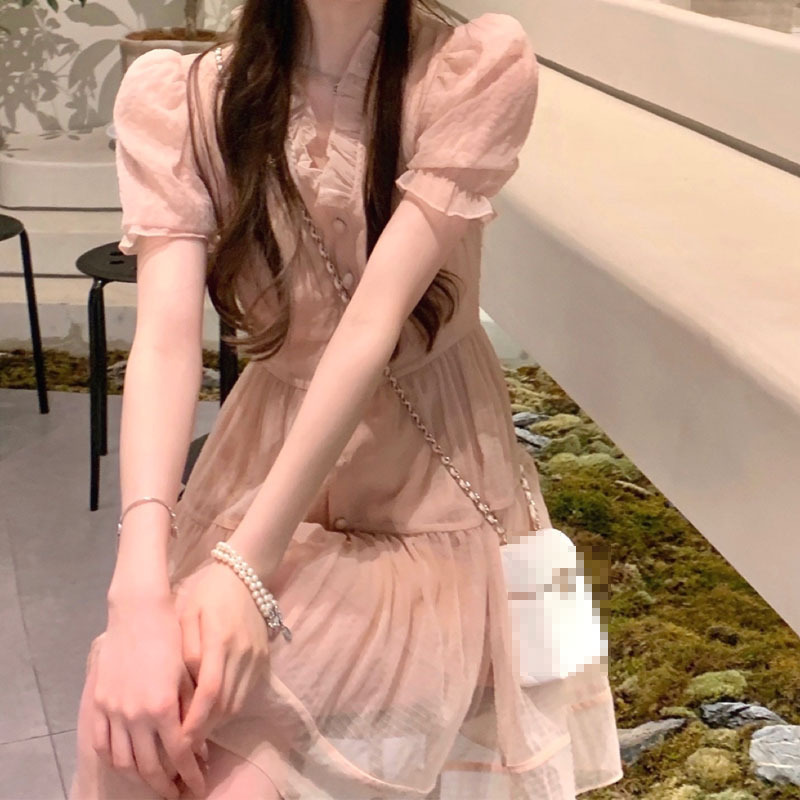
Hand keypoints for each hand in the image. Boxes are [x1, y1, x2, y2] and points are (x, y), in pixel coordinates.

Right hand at [90, 593, 206, 798]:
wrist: (138, 612)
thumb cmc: (170, 637)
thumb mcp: (186, 673)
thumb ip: (190, 711)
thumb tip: (197, 743)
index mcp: (162, 707)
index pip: (179, 754)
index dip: (190, 774)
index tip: (199, 784)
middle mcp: (136, 716)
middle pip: (150, 766)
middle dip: (166, 784)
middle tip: (178, 792)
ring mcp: (113, 712)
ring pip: (124, 762)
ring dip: (141, 777)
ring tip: (155, 781)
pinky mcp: (98, 704)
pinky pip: (103, 745)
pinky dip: (116, 759)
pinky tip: (127, 762)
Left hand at [175, 559, 271, 748]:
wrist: (245, 576)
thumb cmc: (208, 594)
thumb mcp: (188, 616)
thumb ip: (186, 652)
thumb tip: (186, 688)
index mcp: (220, 640)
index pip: (210, 691)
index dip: (195, 720)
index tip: (179, 742)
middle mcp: (242, 653)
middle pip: (224, 705)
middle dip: (203, 730)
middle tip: (180, 748)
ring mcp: (256, 658)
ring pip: (236, 704)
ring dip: (215, 723)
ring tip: (194, 733)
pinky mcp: (263, 661)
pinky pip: (245, 694)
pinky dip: (228, 709)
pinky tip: (212, 712)